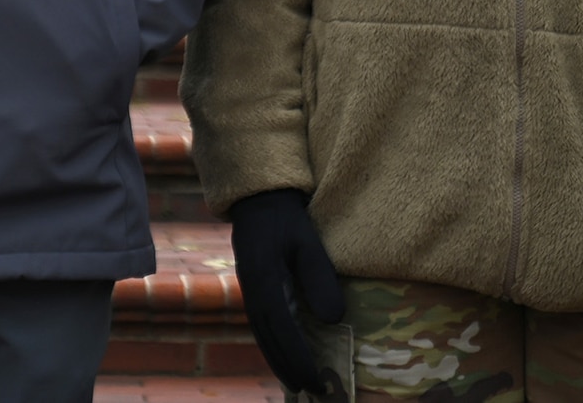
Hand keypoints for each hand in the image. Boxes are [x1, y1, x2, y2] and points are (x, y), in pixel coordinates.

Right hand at [229, 188, 344, 394]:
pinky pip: (262, 324)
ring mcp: (249, 289)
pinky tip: (285, 356)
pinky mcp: (252, 288)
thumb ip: (320, 279)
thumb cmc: (288, 219)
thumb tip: (334, 320)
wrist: (259, 198)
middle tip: (313, 392)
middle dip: (289, 367)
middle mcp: (251, 289)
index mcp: (263, 279)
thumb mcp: (308, 243)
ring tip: (298, 384)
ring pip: (263, 334)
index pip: (282, 328)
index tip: (316, 380)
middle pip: (269, 337)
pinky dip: (273, 345)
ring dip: (279, 360)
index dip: (298, 357)